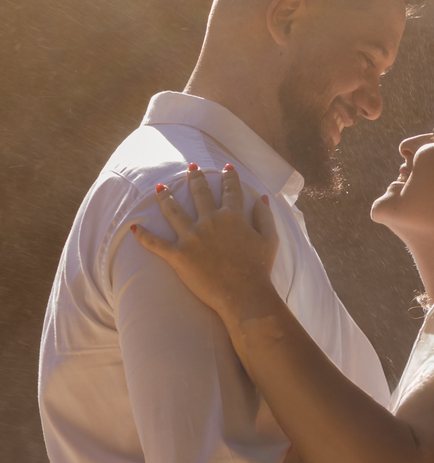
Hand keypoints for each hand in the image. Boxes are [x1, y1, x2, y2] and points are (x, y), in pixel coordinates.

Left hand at [131, 166, 279, 324]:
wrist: (244, 295)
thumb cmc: (259, 269)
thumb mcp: (270, 240)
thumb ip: (265, 216)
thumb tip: (262, 198)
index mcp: (232, 216)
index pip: (230, 190)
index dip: (229, 177)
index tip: (227, 168)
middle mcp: (209, 221)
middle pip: (199, 193)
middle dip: (195, 177)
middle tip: (191, 168)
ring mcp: (191, 237)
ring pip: (173, 211)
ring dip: (165, 196)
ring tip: (160, 187)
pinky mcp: (178, 255)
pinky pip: (155, 243)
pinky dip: (143, 235)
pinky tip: (133, 227)